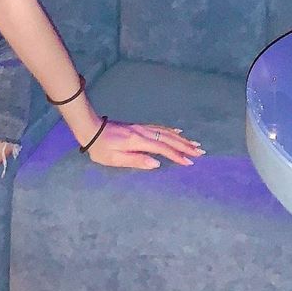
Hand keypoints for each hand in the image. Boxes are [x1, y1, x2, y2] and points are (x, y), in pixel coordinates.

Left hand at [84, 120, 205, 169]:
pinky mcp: (139, 127)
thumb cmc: (101, 149)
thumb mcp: (115, 159)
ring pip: (165, 132)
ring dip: (181, 138)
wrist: (91, 129)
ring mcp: (141, 128)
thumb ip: (136, 161)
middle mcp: (142, 132)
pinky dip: (171, 131)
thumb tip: (157, 163)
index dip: (176, 155)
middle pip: (168, 139)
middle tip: (200, 152)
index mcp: (138, 141)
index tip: (189, 162)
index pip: (162, 149)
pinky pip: (159, 128)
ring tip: (194, 143)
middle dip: (185, 146)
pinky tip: (177, 132)